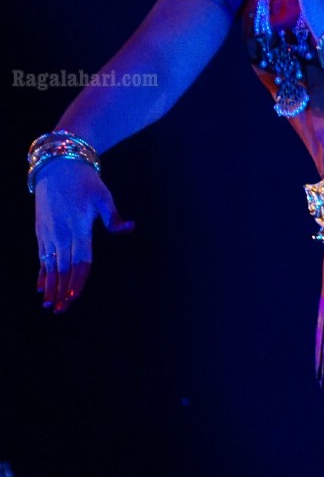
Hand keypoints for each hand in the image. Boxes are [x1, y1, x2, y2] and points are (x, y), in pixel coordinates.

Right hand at [33, 159, 134, 312]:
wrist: (58, 166)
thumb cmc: (85, 182)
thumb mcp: (103, 197)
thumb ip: (114, 217)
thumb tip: (129, 227)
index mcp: (79, 228)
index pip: (80, 261)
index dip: (77, 280)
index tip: (74, 297)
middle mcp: (61, 234)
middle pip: (63, 268)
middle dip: (62, 291)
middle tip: (61, 310)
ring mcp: (49, 233)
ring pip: (50, 266)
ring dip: (50, 286)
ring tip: (49, 304)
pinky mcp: (41, 231)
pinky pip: (42, 257)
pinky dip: (42, 273)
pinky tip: (41, 286)